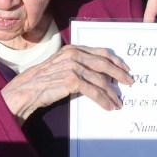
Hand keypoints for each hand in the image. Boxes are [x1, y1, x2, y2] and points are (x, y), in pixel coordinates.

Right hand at [0, 45, 132, 121]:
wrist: (27, 89)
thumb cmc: (44, 80)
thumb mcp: (62, 66)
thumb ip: (79, 64)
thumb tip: (101, 73)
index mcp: (72, 49)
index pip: (100, 52)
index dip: (115, 61)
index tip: (125, 69)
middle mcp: (73, 54)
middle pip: (104, 63)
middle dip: (119, 74)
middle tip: (129, 82)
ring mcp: (73, 66)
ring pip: (100, 80)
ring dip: (112, 93)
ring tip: (118, 102)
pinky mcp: (71, 80)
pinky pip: (94, 92)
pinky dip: (103, 101)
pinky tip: (108, 107)